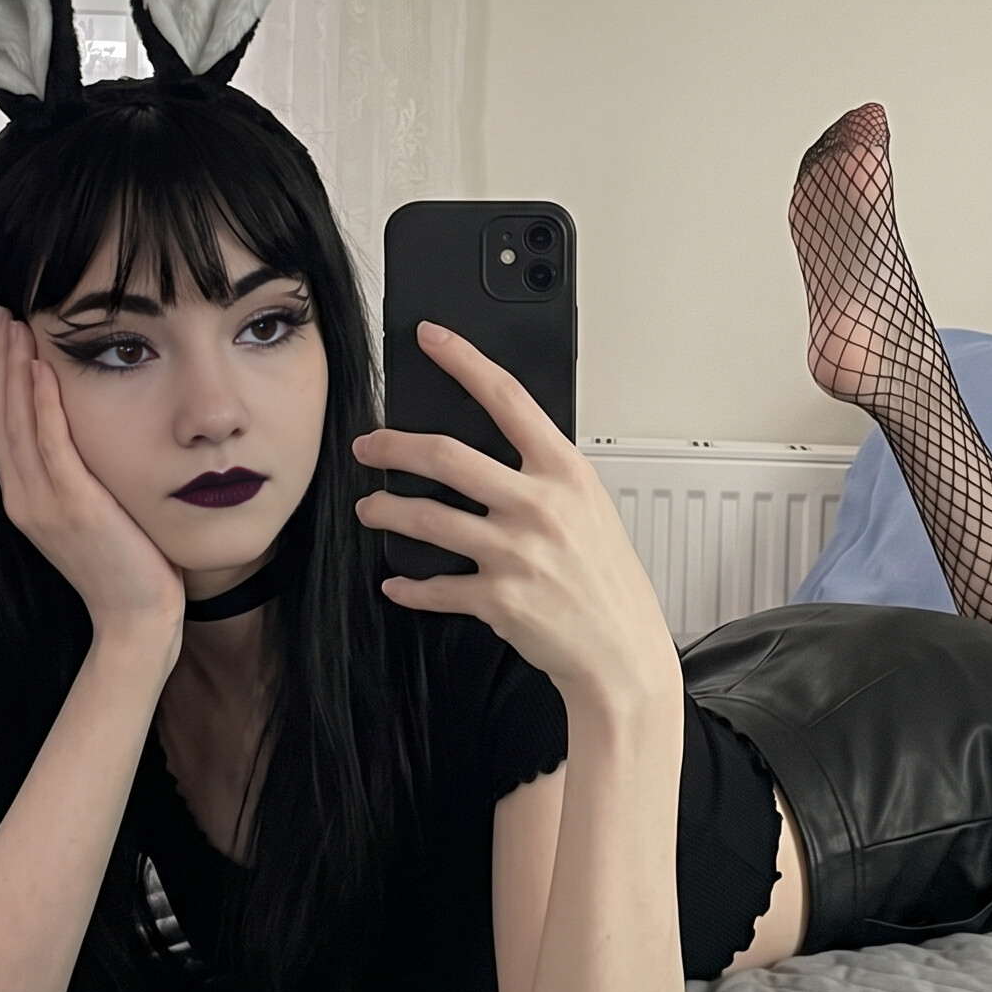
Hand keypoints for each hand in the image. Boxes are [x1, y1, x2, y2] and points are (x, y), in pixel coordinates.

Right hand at [0, 306, 184, 652]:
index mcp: (23, 499)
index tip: (0, 333)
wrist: (136, 618)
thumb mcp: (93, 510)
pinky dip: (43, 403)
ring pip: (15, 424)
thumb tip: (85, 428)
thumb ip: (78, 473)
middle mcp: (22, 499)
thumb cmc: (126, 563)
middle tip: (0, 312)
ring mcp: (42, 504)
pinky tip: (45, 368)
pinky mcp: (72, 507)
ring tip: (15, 325)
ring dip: (13, 370)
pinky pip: (50, 445)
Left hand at [352, 324, 679, 725]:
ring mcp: (515, 552)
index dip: (464, 360)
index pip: (508, 398)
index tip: (433, 338)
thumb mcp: (590, 508)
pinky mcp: (496, 598)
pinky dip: (408, 584)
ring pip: (426, 516)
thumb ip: (544, 476)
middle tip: (369, 445)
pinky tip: (397, 580)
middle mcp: (538, 506)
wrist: (622, 652)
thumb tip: (494, 450)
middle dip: (392, 445)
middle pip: (446, 456)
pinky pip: (434, 585)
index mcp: (565, 472)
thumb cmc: (608, 580)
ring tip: (372, 507)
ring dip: (386, 509)